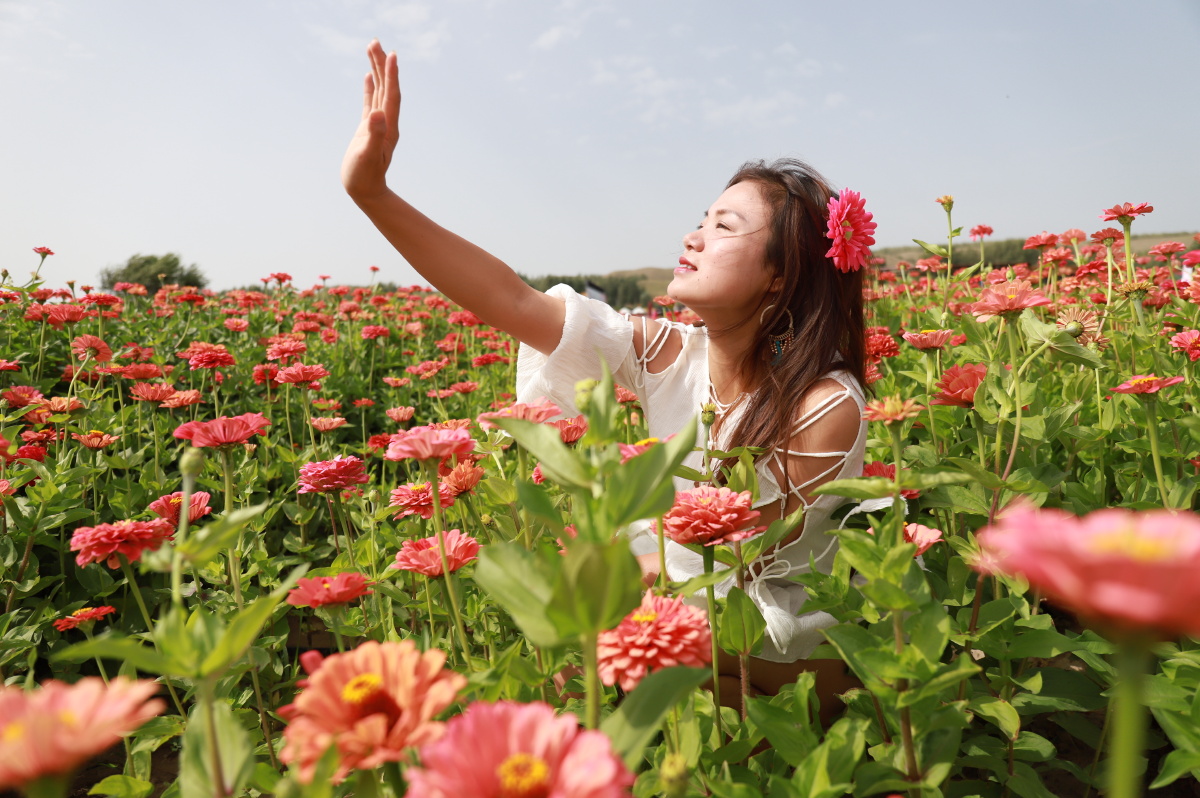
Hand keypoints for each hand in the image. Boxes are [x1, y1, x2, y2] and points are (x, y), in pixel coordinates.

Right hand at [341, 40, 399, 202]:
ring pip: (379, 91)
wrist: (365, 190)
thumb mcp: (368, 155)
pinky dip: (371, 87)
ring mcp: (378, 123)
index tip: (392, 55)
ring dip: (377, 70)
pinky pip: (371, 101)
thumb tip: (377, 114)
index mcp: (388, 126)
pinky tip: (369, 76)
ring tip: (372, 48)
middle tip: (376, 42)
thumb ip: (374, 135)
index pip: (392, 96)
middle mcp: (386, 122)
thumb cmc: (365, 176)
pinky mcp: (368, 127)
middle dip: (382, 64)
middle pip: (387, 88)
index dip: (392, 76)